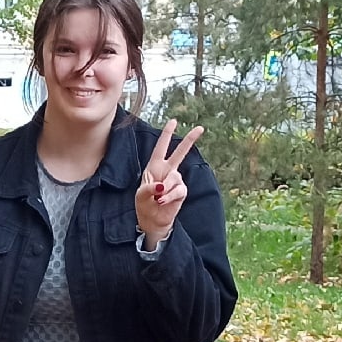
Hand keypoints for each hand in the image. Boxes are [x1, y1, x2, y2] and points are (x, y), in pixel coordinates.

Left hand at [134, 118, 205, 247]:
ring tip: (158, 199)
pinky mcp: (181, 191)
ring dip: (165, 190)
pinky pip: (178, 190)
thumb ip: (149, 188)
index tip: (174, 121)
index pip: (161, 147)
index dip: (167, 134)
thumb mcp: (140, 195)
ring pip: (174, 178)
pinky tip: (163, 201)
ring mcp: (175, 180)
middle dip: (190, 140)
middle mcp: (167, 170)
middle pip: (180, 153)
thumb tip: (161, 186)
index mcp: (154, 166)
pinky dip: (170, 196)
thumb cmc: (144, 204)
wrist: (152, 220)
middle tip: (200, 128)